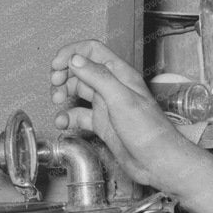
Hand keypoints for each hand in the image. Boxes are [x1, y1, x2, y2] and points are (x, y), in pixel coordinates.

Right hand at [49, 40, 202, 191]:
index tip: (57, 65)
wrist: (158, 161)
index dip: (72, 53)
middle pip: (82, 70)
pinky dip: (68, 117)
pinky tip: (63, 122)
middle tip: (54, 84)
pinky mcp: (103, 124)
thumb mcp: (121, 99)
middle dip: (64, 74)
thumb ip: (98, 77)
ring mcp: (107, 105)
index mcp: (120, 75)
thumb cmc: (150, 132)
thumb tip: (76, 60)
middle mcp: (113, 87)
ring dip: (63, 94)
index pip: (92, 51)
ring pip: (78, 91)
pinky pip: (80, 115)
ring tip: (57, 102)